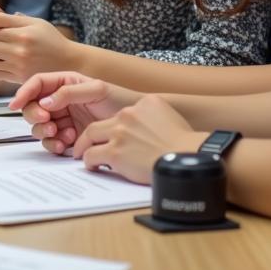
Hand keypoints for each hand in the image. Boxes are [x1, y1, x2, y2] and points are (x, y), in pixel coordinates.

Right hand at [9, 72, 135, 154]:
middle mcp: (60, 101)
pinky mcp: (68, 138)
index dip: (24, 92)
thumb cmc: (121, 100)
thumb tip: (45, 102)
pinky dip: (54, 145)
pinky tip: (66, 145)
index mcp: (65, 83)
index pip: (37, 84)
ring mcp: (64, 119)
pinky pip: (51, 142)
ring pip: (39, 126)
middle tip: (47, 122)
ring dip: (44, 132)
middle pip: (33, 106)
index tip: (14, 104)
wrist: (135, 124)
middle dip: (35, 115)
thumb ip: (69, 93)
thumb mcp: (96, 89)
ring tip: (61, 134)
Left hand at [71, 94, 202, 182]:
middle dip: (91, 134)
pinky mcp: (115, 152)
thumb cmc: (185, 144)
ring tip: (82, 153)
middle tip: (85, 142)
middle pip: (100, 122)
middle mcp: (128, 114)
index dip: (113, 126)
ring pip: (90, 135)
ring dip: (84, 146)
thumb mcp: (170, 116)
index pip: (120, 113)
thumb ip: (153, 115)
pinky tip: (92, 165)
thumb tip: (146, 125)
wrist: (188, 158)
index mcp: (143, 104)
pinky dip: (89, 160)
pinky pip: (92, 155)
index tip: (110, 134)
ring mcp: (119, 133)